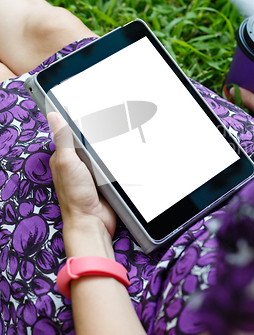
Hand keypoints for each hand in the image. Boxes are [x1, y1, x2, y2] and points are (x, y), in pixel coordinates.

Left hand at [47, 112, 116, 255]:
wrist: (93, 221)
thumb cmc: (75, 195)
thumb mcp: (67, 161)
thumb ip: (62, 139)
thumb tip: (53, 116)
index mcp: (62, 158)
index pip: (70, 133)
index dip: (80, 124)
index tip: (92, 113)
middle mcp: (75, 164)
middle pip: (89, 143)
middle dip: (98, 138)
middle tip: (110, 128)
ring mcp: (90, 172)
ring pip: (102, 153)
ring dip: (108, 151)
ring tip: (117, 144)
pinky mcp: (104, 180)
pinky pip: (111, 165)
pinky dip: (116, 163)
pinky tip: (120, 159)